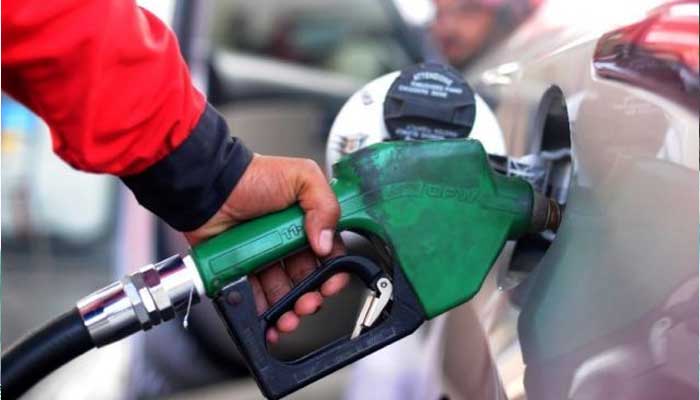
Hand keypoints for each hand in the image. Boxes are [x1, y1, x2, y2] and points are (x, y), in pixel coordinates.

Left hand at [184, 154, 348, 342]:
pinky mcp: (241, 270)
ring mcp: (264, 258)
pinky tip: (269, 321)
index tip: (332, 283)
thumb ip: (325, 205)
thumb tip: (325, 243)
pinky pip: (255, 297)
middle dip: (312, 297)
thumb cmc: (252, 176)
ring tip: (289, 317)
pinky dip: (263, 314)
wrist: (210, 185)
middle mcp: (287, 243)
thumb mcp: (302, 177)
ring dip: (291, 311)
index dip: (333, 272)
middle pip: (308, 280)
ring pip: (284, 294)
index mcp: (307, 223)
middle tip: (309, 302)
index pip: (329, 255)